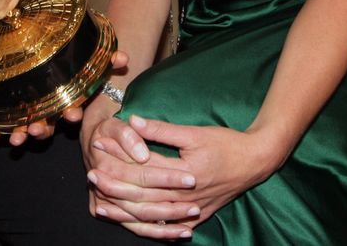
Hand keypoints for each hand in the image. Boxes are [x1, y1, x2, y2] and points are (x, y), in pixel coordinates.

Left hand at [0, 50, 130, 145]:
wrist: (58, 68)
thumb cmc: (76, 71)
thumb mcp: (92, 65)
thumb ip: (108, 61)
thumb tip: (124, 57)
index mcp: (67, 103)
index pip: (71, 111)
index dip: (72, 114)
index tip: (73, 113)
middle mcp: (50, 113)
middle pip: (48, 125)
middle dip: (42, 129)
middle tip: (37, 128)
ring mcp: (32, 115)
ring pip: (27, 129)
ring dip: (21, 135)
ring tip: (16, 138)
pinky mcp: (15, 115)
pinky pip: (6, 126)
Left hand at [88, 117, 288, 238]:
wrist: (255, 161)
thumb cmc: (225, 143)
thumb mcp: (194, 132)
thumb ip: (161, 130)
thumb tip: (132, 120)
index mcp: (183, 172)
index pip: (142, 168)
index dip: (118, 159)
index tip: (98, 150)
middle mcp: (185, 196)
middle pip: (142, 195)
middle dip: (114, 186)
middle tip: (91, 176)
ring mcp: (191, 210)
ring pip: (151, 214)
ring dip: (125, 209)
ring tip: (102, 202)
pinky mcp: (196, 216)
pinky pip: (167, 225)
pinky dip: (147, 225)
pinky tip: (130, 222)